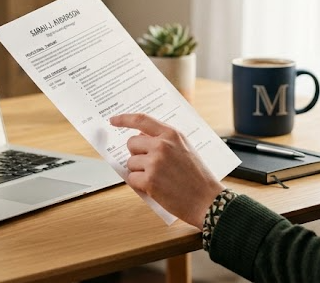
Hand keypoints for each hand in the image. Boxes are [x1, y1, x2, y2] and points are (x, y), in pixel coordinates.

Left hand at [109, 113, 224, 226]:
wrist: (206, 200)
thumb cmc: (197, 177)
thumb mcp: (185, 149)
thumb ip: (165, 140)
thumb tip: (140, 138)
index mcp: (171, 134)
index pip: (141, 120)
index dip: (124, 119)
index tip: (113, 120)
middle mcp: (162, 145)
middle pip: (131, 143)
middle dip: (136, 154)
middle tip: (150, 165)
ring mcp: (154, 162)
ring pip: (130, 163)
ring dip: (139, 172)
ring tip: (158, 178)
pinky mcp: (149, 180)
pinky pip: (131, 179)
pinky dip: (139, 185)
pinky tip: (155, 188)